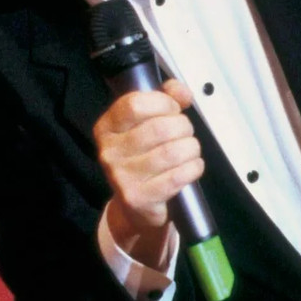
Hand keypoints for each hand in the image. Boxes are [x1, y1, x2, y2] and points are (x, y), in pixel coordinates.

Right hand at [95, 79, 202, 242]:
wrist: (136, 207)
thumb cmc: (145, 157)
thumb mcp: (149, 122)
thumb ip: (166, 98)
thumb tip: (183, 92)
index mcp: (107, 127)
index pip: (136, 104)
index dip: (164, 103)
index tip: (173, 110)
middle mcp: (109, 152)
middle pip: (159, 128)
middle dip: (183, 127)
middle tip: (185, 133)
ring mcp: (122, 177)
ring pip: (172, 152)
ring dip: (191, 148)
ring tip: (190, 150)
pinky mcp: (138, 198)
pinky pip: (178, 176)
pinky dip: (194, 167)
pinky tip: (192, 166)